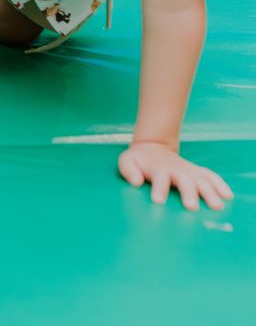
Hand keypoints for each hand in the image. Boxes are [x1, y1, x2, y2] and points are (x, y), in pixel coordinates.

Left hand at [118, 141, 232, 210]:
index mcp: (158, 169)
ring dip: (210, 192)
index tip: (158, 200)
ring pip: (201, 180)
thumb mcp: (127, 161)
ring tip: (217, 205)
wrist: (153, 147)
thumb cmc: (138, 160)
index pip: (159, 178)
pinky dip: (220, 184)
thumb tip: (135, 182)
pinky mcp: (197, 172)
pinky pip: (211, 176)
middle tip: (191, 207)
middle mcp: (176, 170)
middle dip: (188, 193)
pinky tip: (227, 196)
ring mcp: (188, 171)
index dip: (159, 189)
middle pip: (184, 181)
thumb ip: (129, 171)